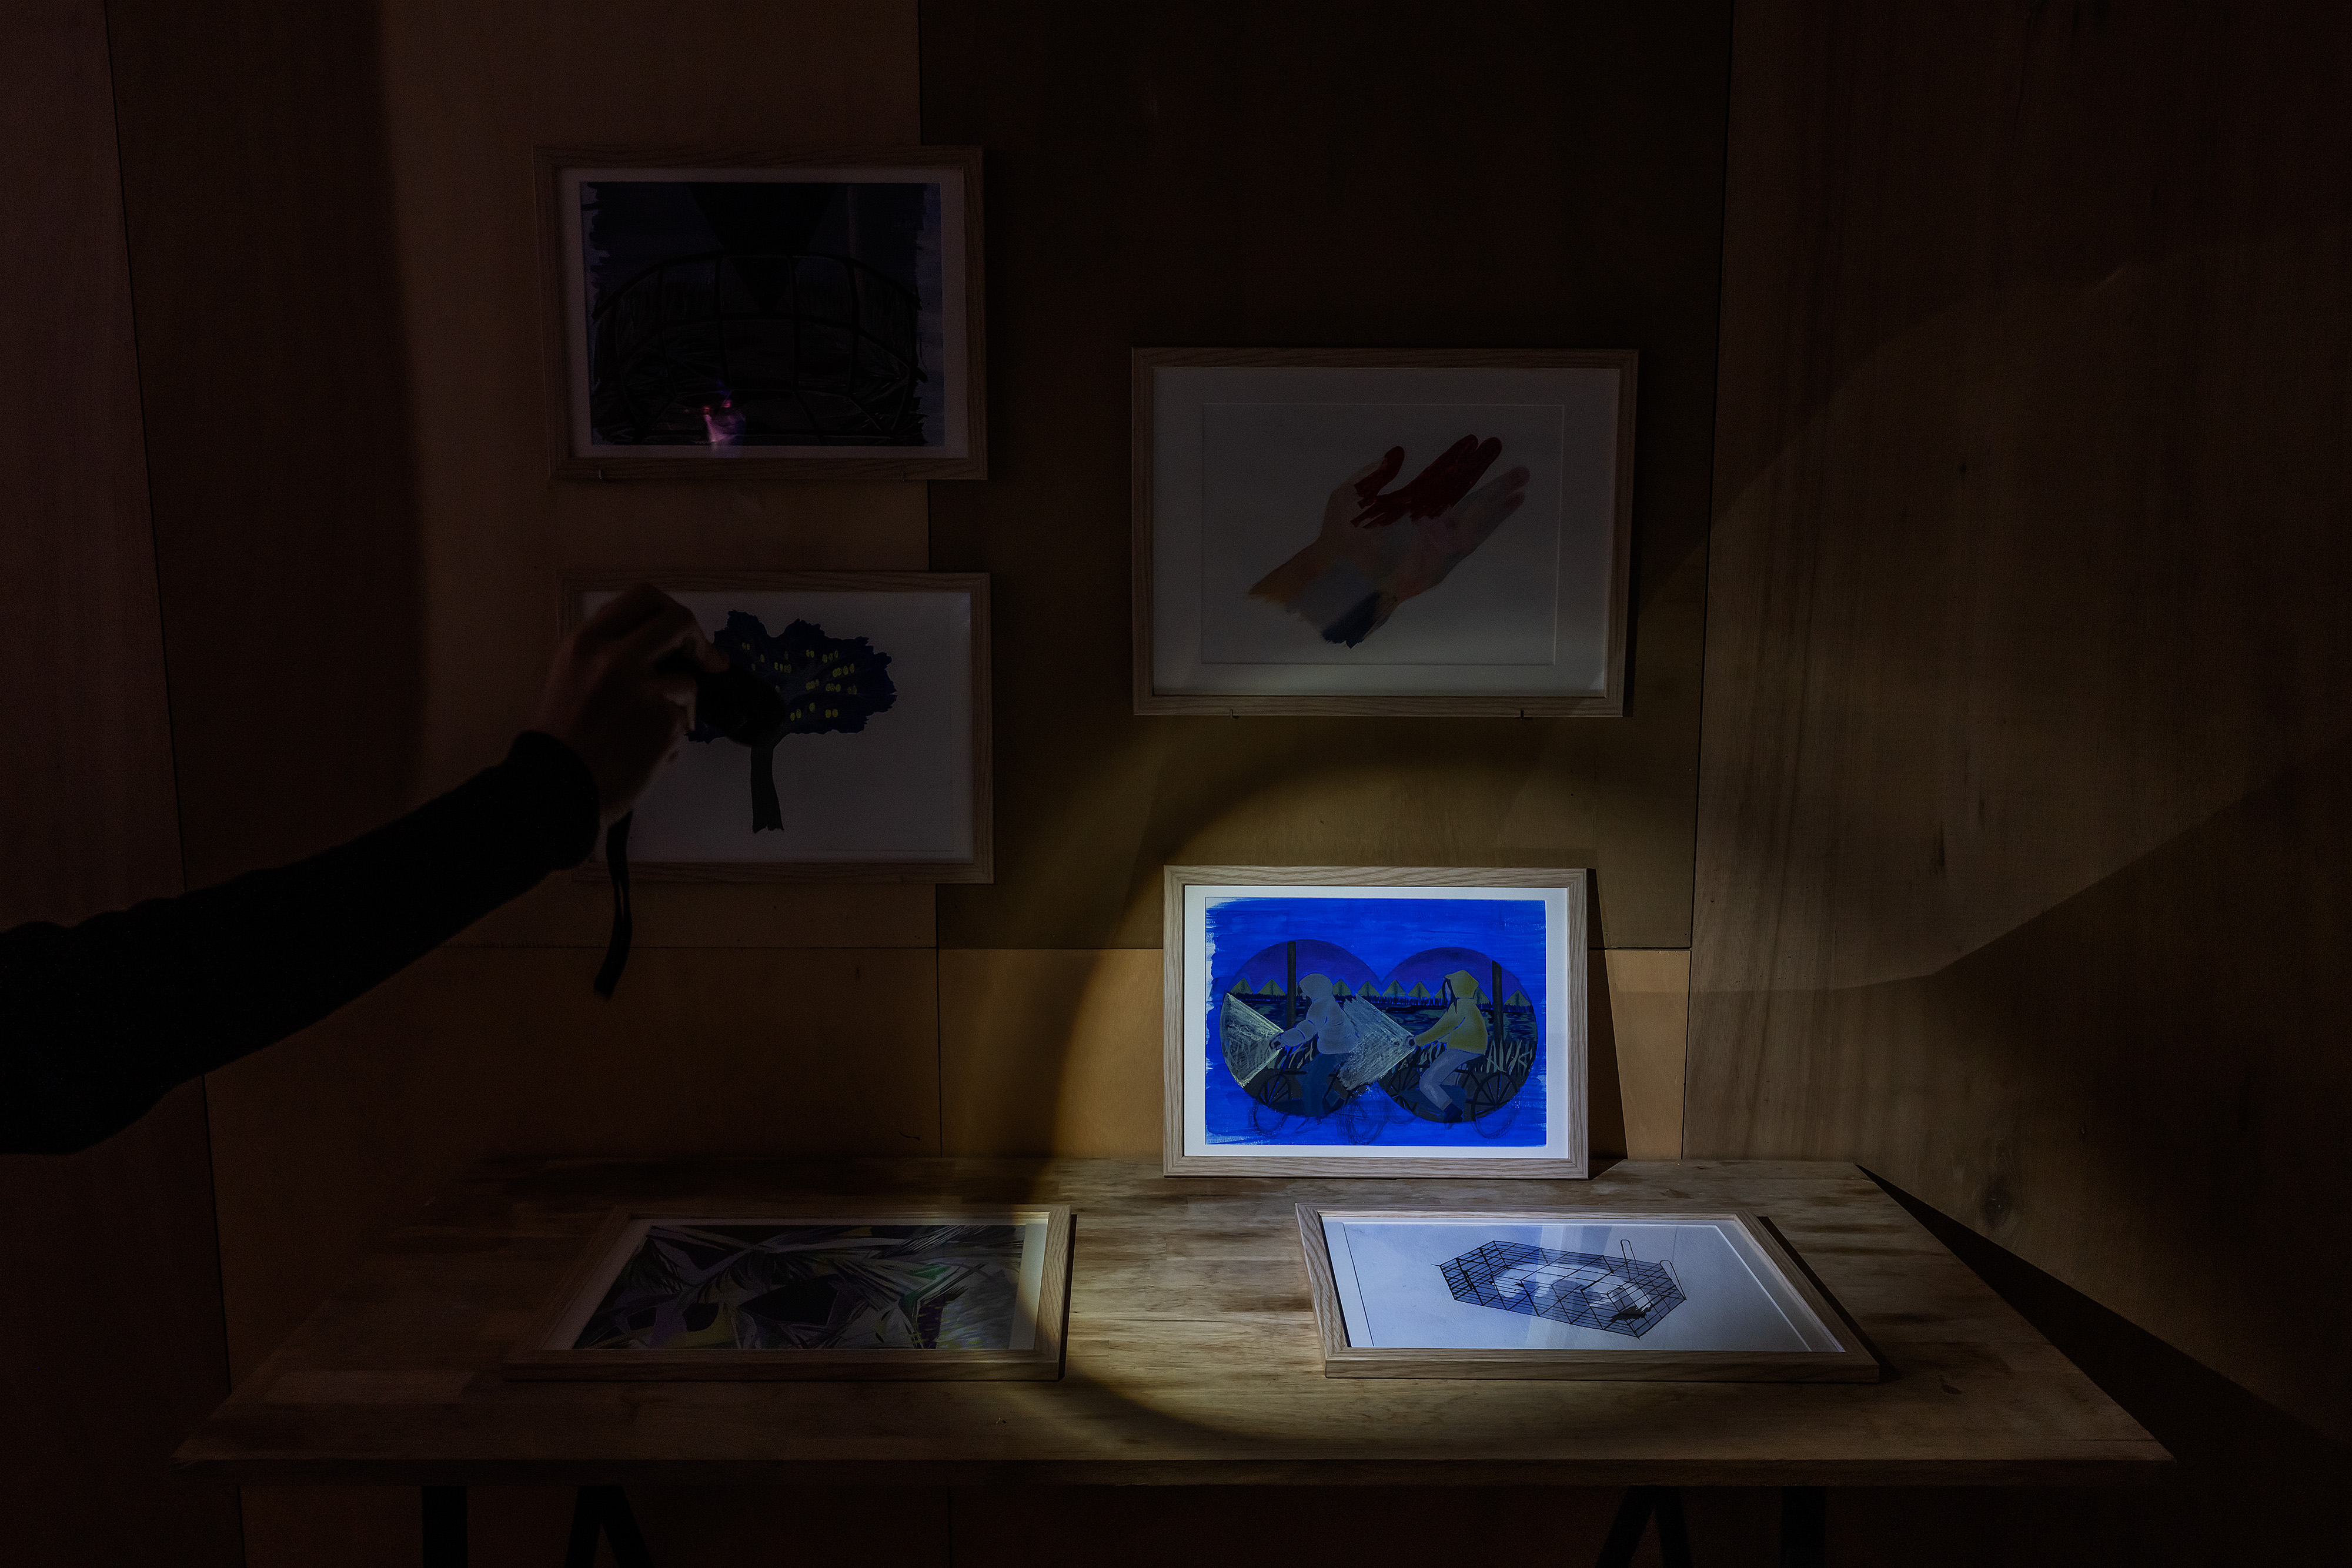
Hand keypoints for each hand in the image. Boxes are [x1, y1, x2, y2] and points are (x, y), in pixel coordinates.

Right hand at [530, 583, 727, 824]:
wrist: (554, 788)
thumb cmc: (559, 739)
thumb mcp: (570, 676)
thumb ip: (609, 653)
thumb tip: (661, 644)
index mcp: (586, 641)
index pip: (642, 597)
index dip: (670, 611)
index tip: (681, 632)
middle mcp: (615, 657)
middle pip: (678, 622)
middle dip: (699, 642)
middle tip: (709, 661)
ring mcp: (644, 689)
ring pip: (688, 681)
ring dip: (679, 706)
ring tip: (646, 733)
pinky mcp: (666, 723)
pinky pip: (684, 721)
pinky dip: (672, 737)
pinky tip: (644, 753)